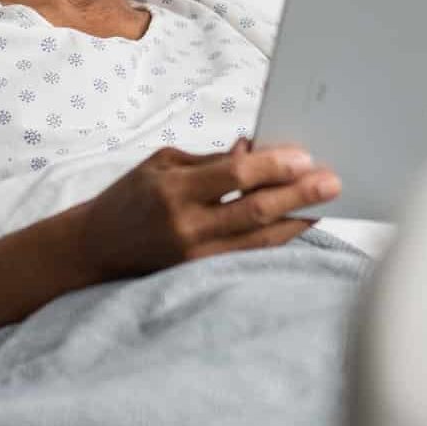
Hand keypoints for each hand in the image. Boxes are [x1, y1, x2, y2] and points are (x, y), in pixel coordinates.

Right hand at [76, 138, 339, 280]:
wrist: (94, 248)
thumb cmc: (130, 197)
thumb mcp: (162, 164)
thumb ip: (210, 160)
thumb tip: (256, 151)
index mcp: (172, 189)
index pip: (233, 175)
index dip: (272, 165)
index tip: (304, 157)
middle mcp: (185, 225)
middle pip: (254, 210)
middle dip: (298, 195)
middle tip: (332, 182)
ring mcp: (194, 255)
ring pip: (258, 238)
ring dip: (297, 220)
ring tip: (325, 204)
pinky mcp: (199, 273)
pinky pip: (248, 254)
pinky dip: (277, 238)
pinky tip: (299, 224)